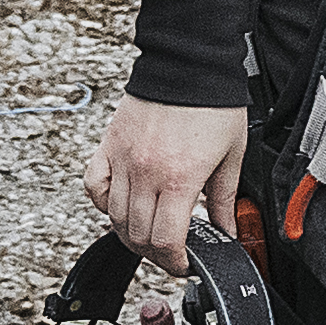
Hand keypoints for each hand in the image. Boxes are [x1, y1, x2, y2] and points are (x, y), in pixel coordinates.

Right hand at [85, 93, 251, 268]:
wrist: (189, 61)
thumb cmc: (213, 103)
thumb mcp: (232, 156)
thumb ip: (226, 199)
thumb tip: (227, 230)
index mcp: (179, 178)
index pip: (165, 241)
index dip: (175, 262)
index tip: (184, 263)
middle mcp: (145, 172)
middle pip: (138, 235)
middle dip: (156, 253)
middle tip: (171, 251)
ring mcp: (122, 160)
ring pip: (114, 217)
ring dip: (131, 233)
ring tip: (150, 232)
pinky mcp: (108, 145)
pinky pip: (93, 186)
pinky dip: (103, 203)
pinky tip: (120, 205)